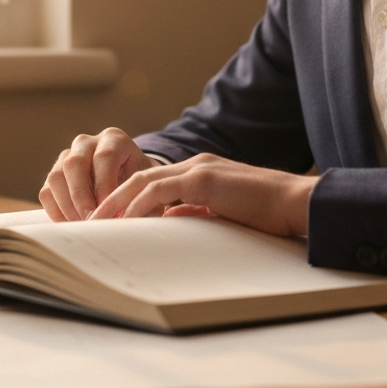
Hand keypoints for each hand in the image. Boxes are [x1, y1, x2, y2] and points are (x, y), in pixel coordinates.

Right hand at [40, 127, 160, 221]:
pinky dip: (56, 211)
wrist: (128, 178)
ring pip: (56, 176)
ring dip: (67, 205)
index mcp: (114, 139)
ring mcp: (67, 156)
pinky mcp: (55, 173)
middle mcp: (87, 142)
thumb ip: (141, 197)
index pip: (104, 157)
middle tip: (91, 221)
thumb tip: (127, 221)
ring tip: (82, 225)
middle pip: (75, 163)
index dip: (105, 186)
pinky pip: (47, 191)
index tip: (111, 211)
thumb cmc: (140, 182)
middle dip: (82, 196)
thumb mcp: (147, 183)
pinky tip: (72, 225)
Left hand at [90, 153, 317, 236]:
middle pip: (139, 178)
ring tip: (98, 222)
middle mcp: (195, 165)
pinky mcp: (204, 179)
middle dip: (112, 200)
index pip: (152, 183)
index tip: (110, 222)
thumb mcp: (223, 214)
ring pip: (143, 181)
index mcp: (199, 172)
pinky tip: (126, 220)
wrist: (294, 203)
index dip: (128, 201)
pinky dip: (139, 205)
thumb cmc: (267, 214)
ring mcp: (198, 169)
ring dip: (117, 202)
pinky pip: (161, 190)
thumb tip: (168, 221)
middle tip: (91, 222)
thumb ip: (195, 213)